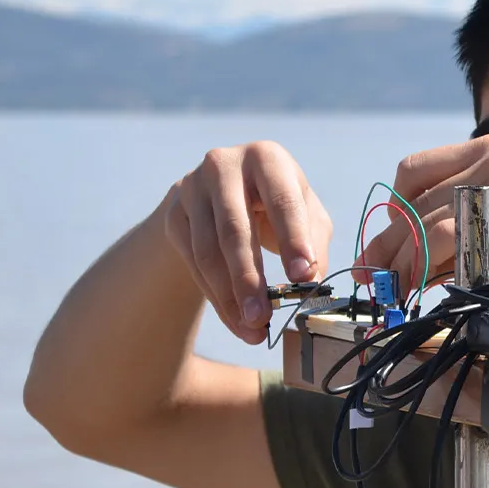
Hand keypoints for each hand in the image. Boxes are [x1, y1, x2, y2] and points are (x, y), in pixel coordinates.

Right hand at [163, 141, 333, 344]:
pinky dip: (216, 297)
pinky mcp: (174, 214)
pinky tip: (234, 320)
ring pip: (208, 252)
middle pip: (235, 230)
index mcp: (265, 158)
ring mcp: (192, 189)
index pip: (281, 201)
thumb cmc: (274, 206)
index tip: (304, 277)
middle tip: (264, 318)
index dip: (293, 240)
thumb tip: (310, 279)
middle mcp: (223, 166)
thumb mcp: (306, 214)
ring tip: (251, 329)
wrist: (220, 196)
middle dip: (250, 280)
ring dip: (229, 297)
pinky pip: (193, 263)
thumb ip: (314, 242)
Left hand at [357, 135, 488, 288]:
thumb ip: (457, 218)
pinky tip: (420, 290)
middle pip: (416, 203)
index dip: (392, 210)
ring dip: (402, 265)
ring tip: (396, 291)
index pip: (414, 171)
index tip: (386, 243)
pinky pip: (448, 245)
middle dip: (389, 247)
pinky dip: (423, 269)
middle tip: (373, 279)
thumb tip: (391, 253)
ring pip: (425, 225)